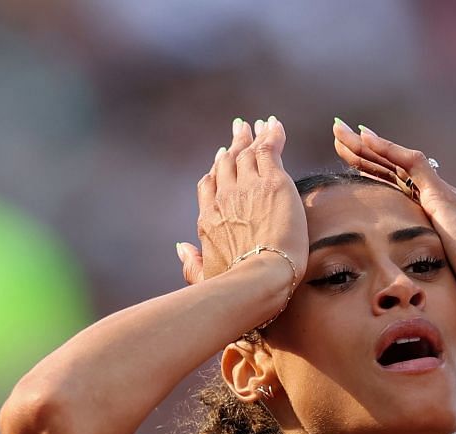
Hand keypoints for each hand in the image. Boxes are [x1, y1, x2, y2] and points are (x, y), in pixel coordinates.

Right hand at [178, 116, 307, 292]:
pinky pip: (269, 149)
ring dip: (252, 137)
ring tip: (259, 125)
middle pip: (227, 163)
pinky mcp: (272, 182)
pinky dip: (272, 134)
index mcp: (209, 219)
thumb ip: (192, 264)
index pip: (209, 186)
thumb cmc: (235, 286)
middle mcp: (224, 198)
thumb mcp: (205, 278)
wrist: (259, 277)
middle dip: (233, 146)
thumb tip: (180, 248)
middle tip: (240, 131)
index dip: (215, 170)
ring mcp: (247, 187)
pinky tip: (274, 125)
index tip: (221, 159)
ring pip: (247, 153)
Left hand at [330, 122, 455, 330]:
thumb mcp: (434, 281)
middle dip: (362, 154)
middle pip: (391, 170)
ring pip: (396, 161)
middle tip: (337, 135)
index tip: (346, 165)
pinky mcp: (442, 196)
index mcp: (432, 218)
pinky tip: (365, 138)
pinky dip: (387, 150)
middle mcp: (437, 200)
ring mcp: (440, 195)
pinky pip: (411, 163)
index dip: (370, 176)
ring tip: (341, 130)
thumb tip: (397, 297)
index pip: (395, 189)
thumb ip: (417, 278)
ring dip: (366, 146)